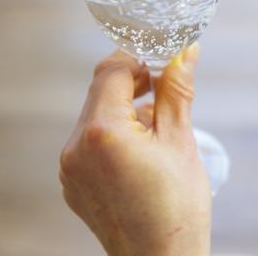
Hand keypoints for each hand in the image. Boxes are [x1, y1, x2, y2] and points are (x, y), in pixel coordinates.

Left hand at [59, 45, 210, 255]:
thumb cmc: (177, 206)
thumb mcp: (180, 141)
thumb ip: (177, 90)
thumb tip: (187, 50)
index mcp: (102, 133)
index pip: (112, 71)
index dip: (138, 58)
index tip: (164, 60)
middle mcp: (76, 148)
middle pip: (101, 91)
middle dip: (134, 83)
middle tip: (166, 87)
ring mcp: (70, 168)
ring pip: (95, 116)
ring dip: (125, 108)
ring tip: (158, 125)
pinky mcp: (73, 183)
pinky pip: (90, 142)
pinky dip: (114, 133)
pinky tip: (143, 149)